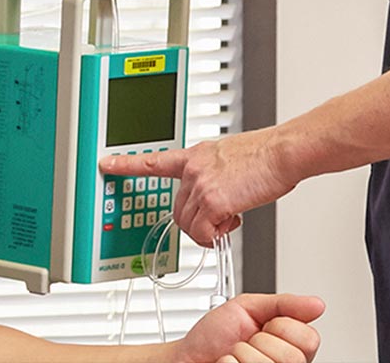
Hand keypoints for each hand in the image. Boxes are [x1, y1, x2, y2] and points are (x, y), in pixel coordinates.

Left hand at [102, 128, 294, 247]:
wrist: (282, 153)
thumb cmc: (265, 155)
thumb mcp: (229, 156)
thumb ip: (214, 173)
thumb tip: (216, 193)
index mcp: (195, 156)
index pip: (153, 160)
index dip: (127, 164)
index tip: (107, 164)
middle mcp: (192, 169)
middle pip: (177, 211)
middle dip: (196, 222)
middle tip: (220, 219)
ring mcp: (200, 185)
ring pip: (189, 225)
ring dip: (208, 230)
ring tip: (231, 218)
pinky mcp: (213, 201)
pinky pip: (204, 233)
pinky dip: (216, 237)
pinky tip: (232, 221)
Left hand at [168, 293, 324, 362]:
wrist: (186, 356)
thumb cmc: (213, 336)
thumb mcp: (247, 307)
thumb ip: (283, 303)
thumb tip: (316, 305)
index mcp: (290, 345)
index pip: (309, 338)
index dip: (280, 326)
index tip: (262, 326)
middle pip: (293, 356)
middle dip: (259, 341)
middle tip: (245, 342)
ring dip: (242, 354)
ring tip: (234, 354)